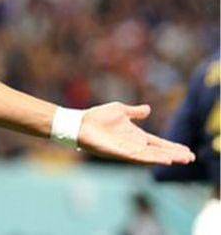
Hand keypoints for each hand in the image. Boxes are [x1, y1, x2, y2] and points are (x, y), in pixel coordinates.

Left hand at [78, 102, 194, 164]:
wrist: (79, 123)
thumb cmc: (97, 117)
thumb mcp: (120, 110)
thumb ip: (135, 112)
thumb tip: (148, 109)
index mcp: (135, 135)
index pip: (158, 143)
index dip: (172, 146)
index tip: (186, 150)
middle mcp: (133, 144)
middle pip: (158, 151)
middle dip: (174, 154)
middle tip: (190, 158)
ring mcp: (127, 150)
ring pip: (152, 156)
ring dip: (167, 157)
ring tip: (182, 159)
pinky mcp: (120, 153)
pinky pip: (139, 157)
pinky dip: (152, 158)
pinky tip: (164, 159)